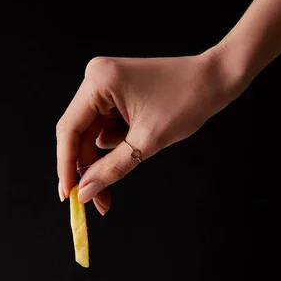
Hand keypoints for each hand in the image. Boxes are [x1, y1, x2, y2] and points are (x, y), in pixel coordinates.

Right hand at [56, 49, 235, 213]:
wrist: (215, 81)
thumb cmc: (186, 102)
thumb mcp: (146, 142)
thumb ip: (111, 169)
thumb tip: (85, 192)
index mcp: (99, 82)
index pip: (70, 130)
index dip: (66, 166)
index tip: (68, 196)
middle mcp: (96, 79)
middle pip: (79, 135)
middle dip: (88, 168)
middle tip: (96, 201)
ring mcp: (106, 87)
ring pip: (93, 136)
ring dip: (106, 158)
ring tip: (136, 156)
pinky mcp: (116, 95)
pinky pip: (107, 129)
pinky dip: (118, 146)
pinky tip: (140, 142)